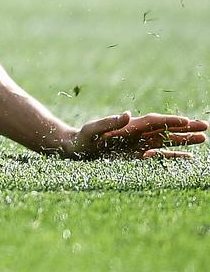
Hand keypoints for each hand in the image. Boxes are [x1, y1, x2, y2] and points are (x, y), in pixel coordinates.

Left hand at [65, 111, 207, 159]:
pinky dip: (174, 155)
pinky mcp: (138, 155)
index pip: (155, 121)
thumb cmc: (83, 138)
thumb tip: (128, 114)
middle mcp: (138, 133)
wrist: (76, 148)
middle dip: (185, 127)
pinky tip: (189, 157)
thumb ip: (109, 122)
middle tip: (206, 126)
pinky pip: (160, 154)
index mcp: (129, 126)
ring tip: (204, 138)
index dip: (170, 121)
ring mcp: (140, 144)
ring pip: (167, 141)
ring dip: (185, 140)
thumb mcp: (92, 129)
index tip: (187, 121)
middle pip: (166, 128)